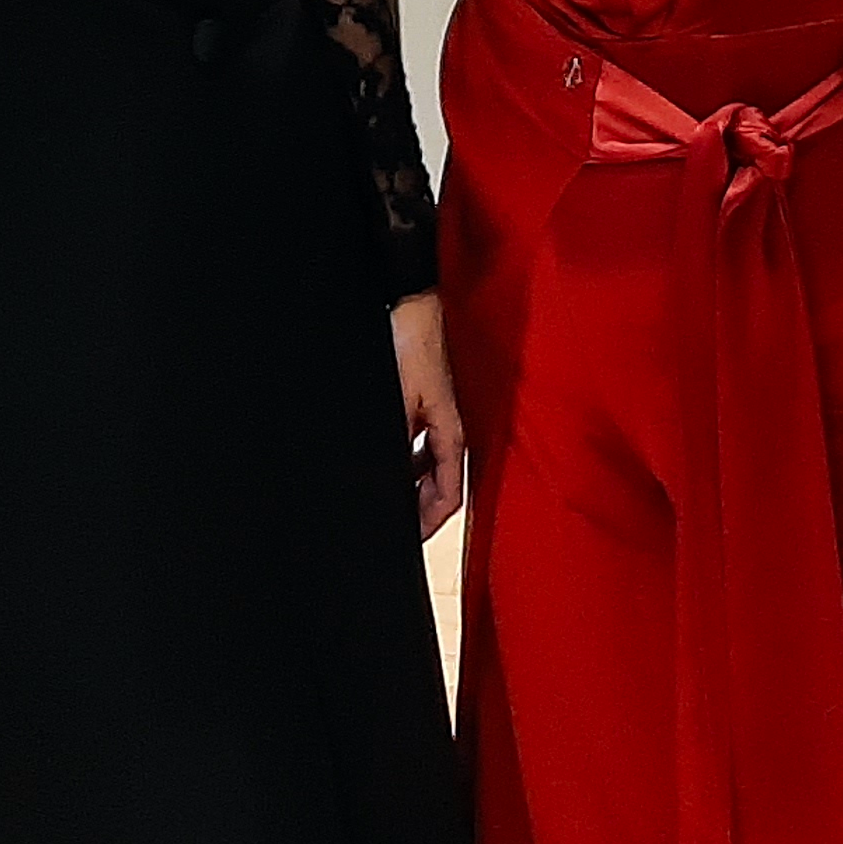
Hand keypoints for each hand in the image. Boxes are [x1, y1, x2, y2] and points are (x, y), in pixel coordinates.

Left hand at [393, 293, 467, 539]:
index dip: (429, 524)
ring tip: (390, 499)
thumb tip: (389, 479)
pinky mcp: (432, 403)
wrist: (414, 303)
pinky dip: (408, 461)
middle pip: (443, 487)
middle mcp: (453, 430)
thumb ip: (400, 443)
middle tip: (398, 525)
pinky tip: (390, 461)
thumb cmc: (412, 342)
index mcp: (453, 435)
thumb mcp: (398, 400)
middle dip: (421, 510)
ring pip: (432, 467)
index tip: (409, 540)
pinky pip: (423, 445)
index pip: (449, 496)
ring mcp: (443, 417)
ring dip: (413, 485)